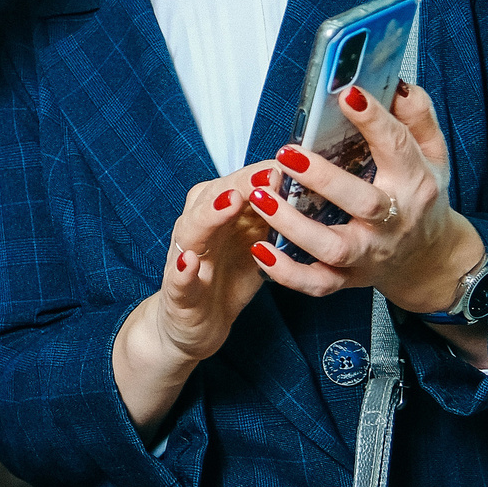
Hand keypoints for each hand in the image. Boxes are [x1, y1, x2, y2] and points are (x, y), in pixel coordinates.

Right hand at [111, 164, 275, 434]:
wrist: (193, 324)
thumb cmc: (225, 278)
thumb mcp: (254, 243)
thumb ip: (272, 217)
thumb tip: (309, 187)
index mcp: (218, 216)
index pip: (237, 185)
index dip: (261, 174)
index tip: (290, 161)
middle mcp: (198, 230)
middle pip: (214, 198)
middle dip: (241, 184)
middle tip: (269, 174)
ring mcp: (183, 260)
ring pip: (192, 230)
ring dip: (210, 214)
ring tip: (231, 201)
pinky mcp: (178, 295)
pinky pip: (177, 281)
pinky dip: (182, 270)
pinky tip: (189, 262)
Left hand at [246, 82, 487, 345]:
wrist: (429, 259)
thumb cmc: (421, 198)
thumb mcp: (432, 155)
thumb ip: (418, 118)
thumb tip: (401, 85)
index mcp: (414, 183)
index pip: (396, 147)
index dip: (374, 119)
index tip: (347, 94)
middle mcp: (392, 221)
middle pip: (361, 203)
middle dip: (322, 178)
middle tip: (286, 152)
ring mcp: (368, 254)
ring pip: (332, 246)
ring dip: (293, 224)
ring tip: (260, 196)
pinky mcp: (347, 278)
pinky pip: (315, 283)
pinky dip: (286, 273)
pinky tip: (259, 249)